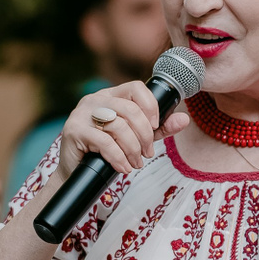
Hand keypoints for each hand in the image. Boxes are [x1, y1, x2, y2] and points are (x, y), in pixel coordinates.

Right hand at [56, 82, 189, 176]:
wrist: (75, 171)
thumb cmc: (105, 152)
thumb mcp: (136, 138)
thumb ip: (158, 129)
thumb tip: (184, 119)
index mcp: (110, 96)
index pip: (136, 88)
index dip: (151, 106)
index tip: (155, 126)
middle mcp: (95, 99)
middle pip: (130, 109)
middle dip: (144, 135)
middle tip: (147, 153)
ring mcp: (82, 113)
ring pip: (118, 126)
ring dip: (132, 149)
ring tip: (135, 163)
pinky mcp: (74, 130)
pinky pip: (104, 142)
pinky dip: (118, 157)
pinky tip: (123, 167)